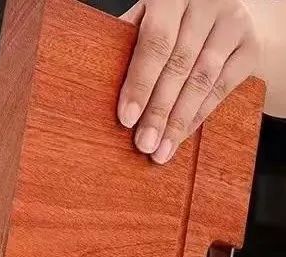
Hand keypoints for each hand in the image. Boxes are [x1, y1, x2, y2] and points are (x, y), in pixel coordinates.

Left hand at [118, 0, 261, 163]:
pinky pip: (223, 88)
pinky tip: (181, 135)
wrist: (222, 5)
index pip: (155, 44)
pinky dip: (200, 115)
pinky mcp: (251, 46)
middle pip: (179, 67)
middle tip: (143, 144)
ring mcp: (233, 24)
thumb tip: (98, 85)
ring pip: (202, 81)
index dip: (140, 83)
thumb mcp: (148, 17)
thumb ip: (130, 41)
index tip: (126, 118)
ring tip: (161, 150)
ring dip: (179, 121)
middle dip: (158, 111)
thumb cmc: (171, 16)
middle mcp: (207, 5)